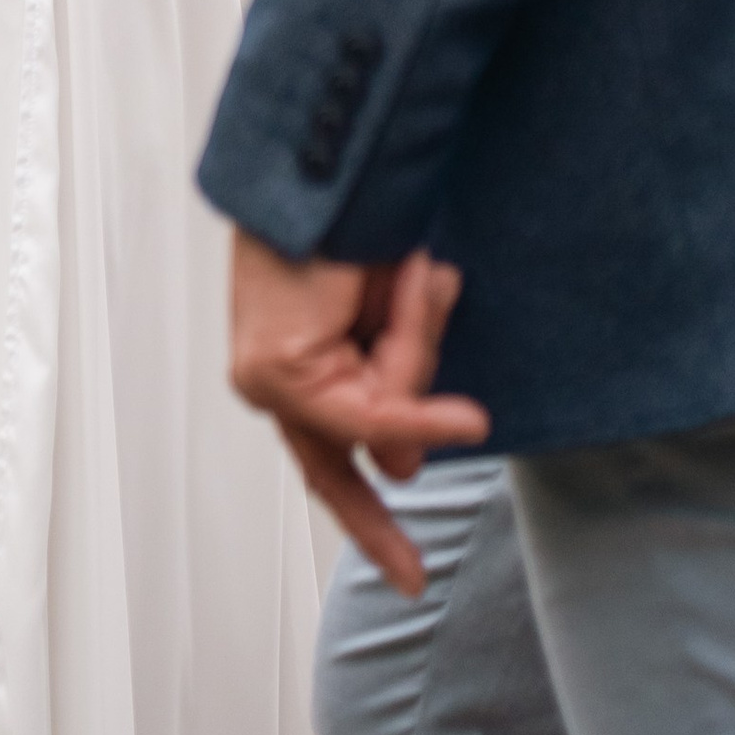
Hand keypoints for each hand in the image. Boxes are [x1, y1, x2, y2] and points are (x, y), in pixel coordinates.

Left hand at [229, 230, 489, 595]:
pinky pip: (373, 415)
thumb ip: (393, 390)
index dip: (370, 522)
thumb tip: (397, 473)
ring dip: (413, 349)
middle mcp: (271, 381)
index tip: (410, 577)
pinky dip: (419, 412)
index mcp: (293, 365)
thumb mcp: (391, 315)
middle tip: (408, 425)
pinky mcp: (281, 372)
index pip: (328, 463)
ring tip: (402, 270)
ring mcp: (268, 381)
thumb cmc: (355, 218)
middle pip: (359, 451)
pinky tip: (466, 418)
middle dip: (398, 406)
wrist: (323, 158)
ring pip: (379, 422)